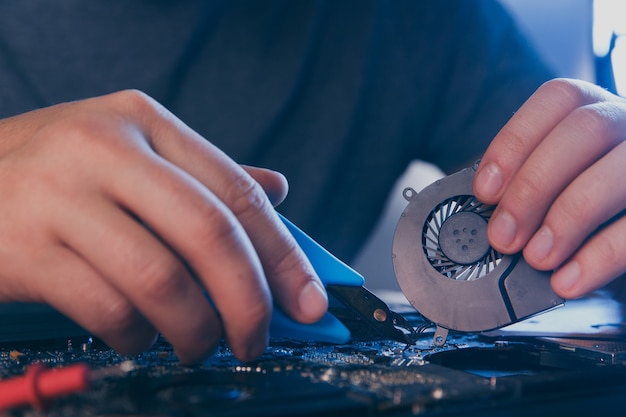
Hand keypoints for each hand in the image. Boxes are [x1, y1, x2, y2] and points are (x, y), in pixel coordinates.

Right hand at [0, 90, 326, 362]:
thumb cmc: (62, 175)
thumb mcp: (132, 155)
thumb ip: (203, 176)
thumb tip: (278, 190)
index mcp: (145, 121)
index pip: (237, 191)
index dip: (283, 254)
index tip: (310, 302)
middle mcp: (105, 149)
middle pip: (209, 234)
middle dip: (247, 300)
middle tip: (256, 340)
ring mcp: (60, 196)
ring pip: (161, 280)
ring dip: (194, 329)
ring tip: (198, 344)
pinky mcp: (24, 248)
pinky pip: (108, 309)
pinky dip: (137, 336)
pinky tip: (139, 335)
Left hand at [473, 78, 625, 299]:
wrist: (625, 225)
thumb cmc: (588, 200)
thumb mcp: (558, 180)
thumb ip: (529, 185)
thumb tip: (490, 216)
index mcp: (597, 108)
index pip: (558, 99)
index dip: (514, 142)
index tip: (485, 190)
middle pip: (584, 130)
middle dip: (532, 186)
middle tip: (503, 237)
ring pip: (616, 172)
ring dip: (566, 219)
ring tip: (537, 258)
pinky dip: (600, 256)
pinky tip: (569, 280)